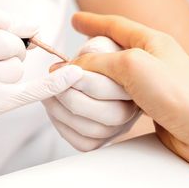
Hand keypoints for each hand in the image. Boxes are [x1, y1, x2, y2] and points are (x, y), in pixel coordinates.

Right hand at [0, 4, 82, 187]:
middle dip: (13, 50)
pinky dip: (52, 84)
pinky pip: (26, 91)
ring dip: (10, 74)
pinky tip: (72, 76)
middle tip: (1, 63)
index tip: (22, 29)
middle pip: (6, 42)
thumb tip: (29, 26)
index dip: (9, 20)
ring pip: (14, 68)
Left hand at [43, 36, 139, 151]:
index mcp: (139, 83)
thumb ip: (93, 51)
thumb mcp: (104, 44)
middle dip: (74, 98)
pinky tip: (55, 110)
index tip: (64, 69)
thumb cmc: (103, 56)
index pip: (117, 87)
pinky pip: (84, 143)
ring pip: (95, 131)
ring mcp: (119, 128)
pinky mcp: (102, 140)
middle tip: (54, 84)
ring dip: (64, 113)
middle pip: (111, 114)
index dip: (85, 80)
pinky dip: (64, 128)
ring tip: (49, 95)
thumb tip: (68, 67)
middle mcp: (134, 109)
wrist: (102, 70)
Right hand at [66, 12, 188, 170]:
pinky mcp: (148, 107)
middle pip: (109, 53)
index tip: (75, 20)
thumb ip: (99, 61)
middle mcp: (150, 61)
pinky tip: (98, 104)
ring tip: (78, 87)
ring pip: (111, 79)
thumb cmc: (180, 94)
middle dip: (87, 58)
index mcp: (151, 42)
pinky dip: (104, 102)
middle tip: (67, 66)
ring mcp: (150, 85)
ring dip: (94, 84)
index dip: (92, 22)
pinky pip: (117, 100)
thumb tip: (70, 68)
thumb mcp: (134, 65)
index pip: (115, 25)